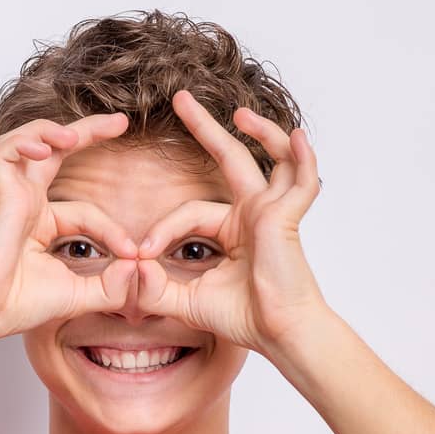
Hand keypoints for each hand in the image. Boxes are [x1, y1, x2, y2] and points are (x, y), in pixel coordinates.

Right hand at [0, 113, 143, 343]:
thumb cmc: (18, 306)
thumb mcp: (78, 296)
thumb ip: (111, 285)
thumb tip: (138, 264)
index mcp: (44, 224)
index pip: (88, 212)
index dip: (114, 231)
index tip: (134, 254)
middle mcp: (28, 203)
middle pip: (59, 152)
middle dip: (90, 132)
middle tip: (122, 122)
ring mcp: (12, 196)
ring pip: (31, 142)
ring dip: (56, 131)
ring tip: (78, 133)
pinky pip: (5, 154)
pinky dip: (24, 143)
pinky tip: (46, 148)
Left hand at [131, 90, 330, 358]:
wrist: (279, 334)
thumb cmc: (245, 319)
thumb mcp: (189, 302)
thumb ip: (158, 289)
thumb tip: (132, 270)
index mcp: (233, 229)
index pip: (189, 213)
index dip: (162, 231)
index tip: (140, 254)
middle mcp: (254, 213)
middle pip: (229, 159)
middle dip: (205, 128)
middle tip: (180, 98)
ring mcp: (273, 212)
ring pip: (268, 159)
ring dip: (258, 131)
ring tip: (236, 113)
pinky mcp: (288, 219)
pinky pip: (300, 182)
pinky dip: (302, 159)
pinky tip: (297, 137)